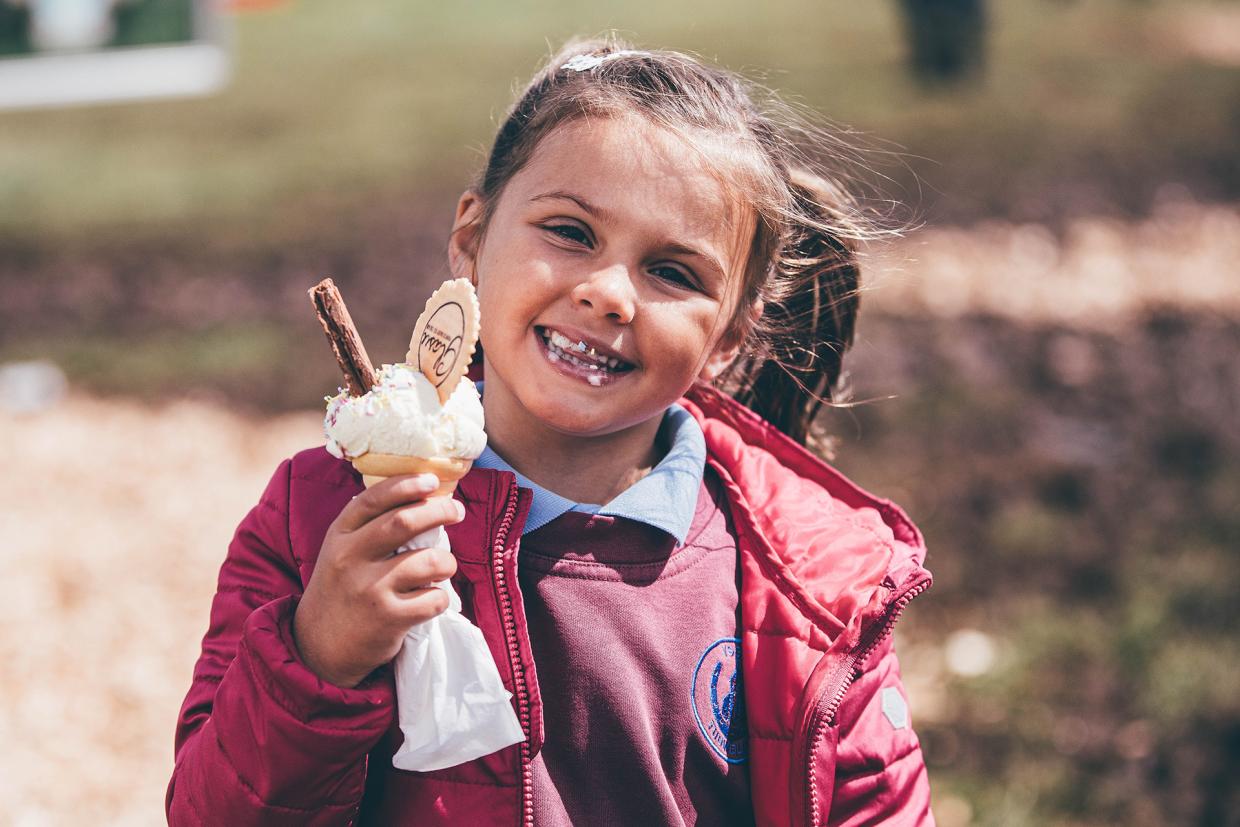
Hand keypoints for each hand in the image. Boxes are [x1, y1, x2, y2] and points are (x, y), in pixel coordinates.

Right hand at [293, 473, 464, 687]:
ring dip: (447, 561)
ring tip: (444, 566)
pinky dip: (441, 597)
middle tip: (456, 510)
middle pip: (405, 522)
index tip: (432, 480)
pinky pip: (434, 598)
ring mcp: (369, 589)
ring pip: (429, 561)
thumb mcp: (342, 551)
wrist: (319, 646)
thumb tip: (423, 495)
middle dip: (440, 510)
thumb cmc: (342, 588)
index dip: (406, 485)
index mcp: (339, 536)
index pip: (373, 499)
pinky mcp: (388, 619)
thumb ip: (370, 526)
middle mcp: (350, 559)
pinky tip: (430, 599)